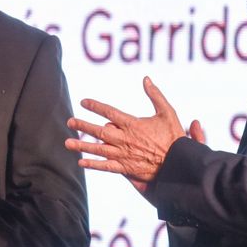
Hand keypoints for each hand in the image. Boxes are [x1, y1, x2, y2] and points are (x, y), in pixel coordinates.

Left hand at [66, 77, 190, 186]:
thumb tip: (145, 79)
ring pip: (99, 149)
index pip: (109, 112)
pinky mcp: (126, 168)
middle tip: (69, 121)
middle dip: (82, 125)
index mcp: (133, 124)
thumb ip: (155, 95)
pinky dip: (93, 164)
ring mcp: (124, 154)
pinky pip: (106, 166)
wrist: (178, 163)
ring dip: (82, 145)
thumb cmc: (174, 137)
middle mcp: (125, 139)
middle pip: (99, 131)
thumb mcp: (168, 112)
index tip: (84, 102)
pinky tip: (81, 162)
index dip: (95, 106)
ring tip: (67, 143)